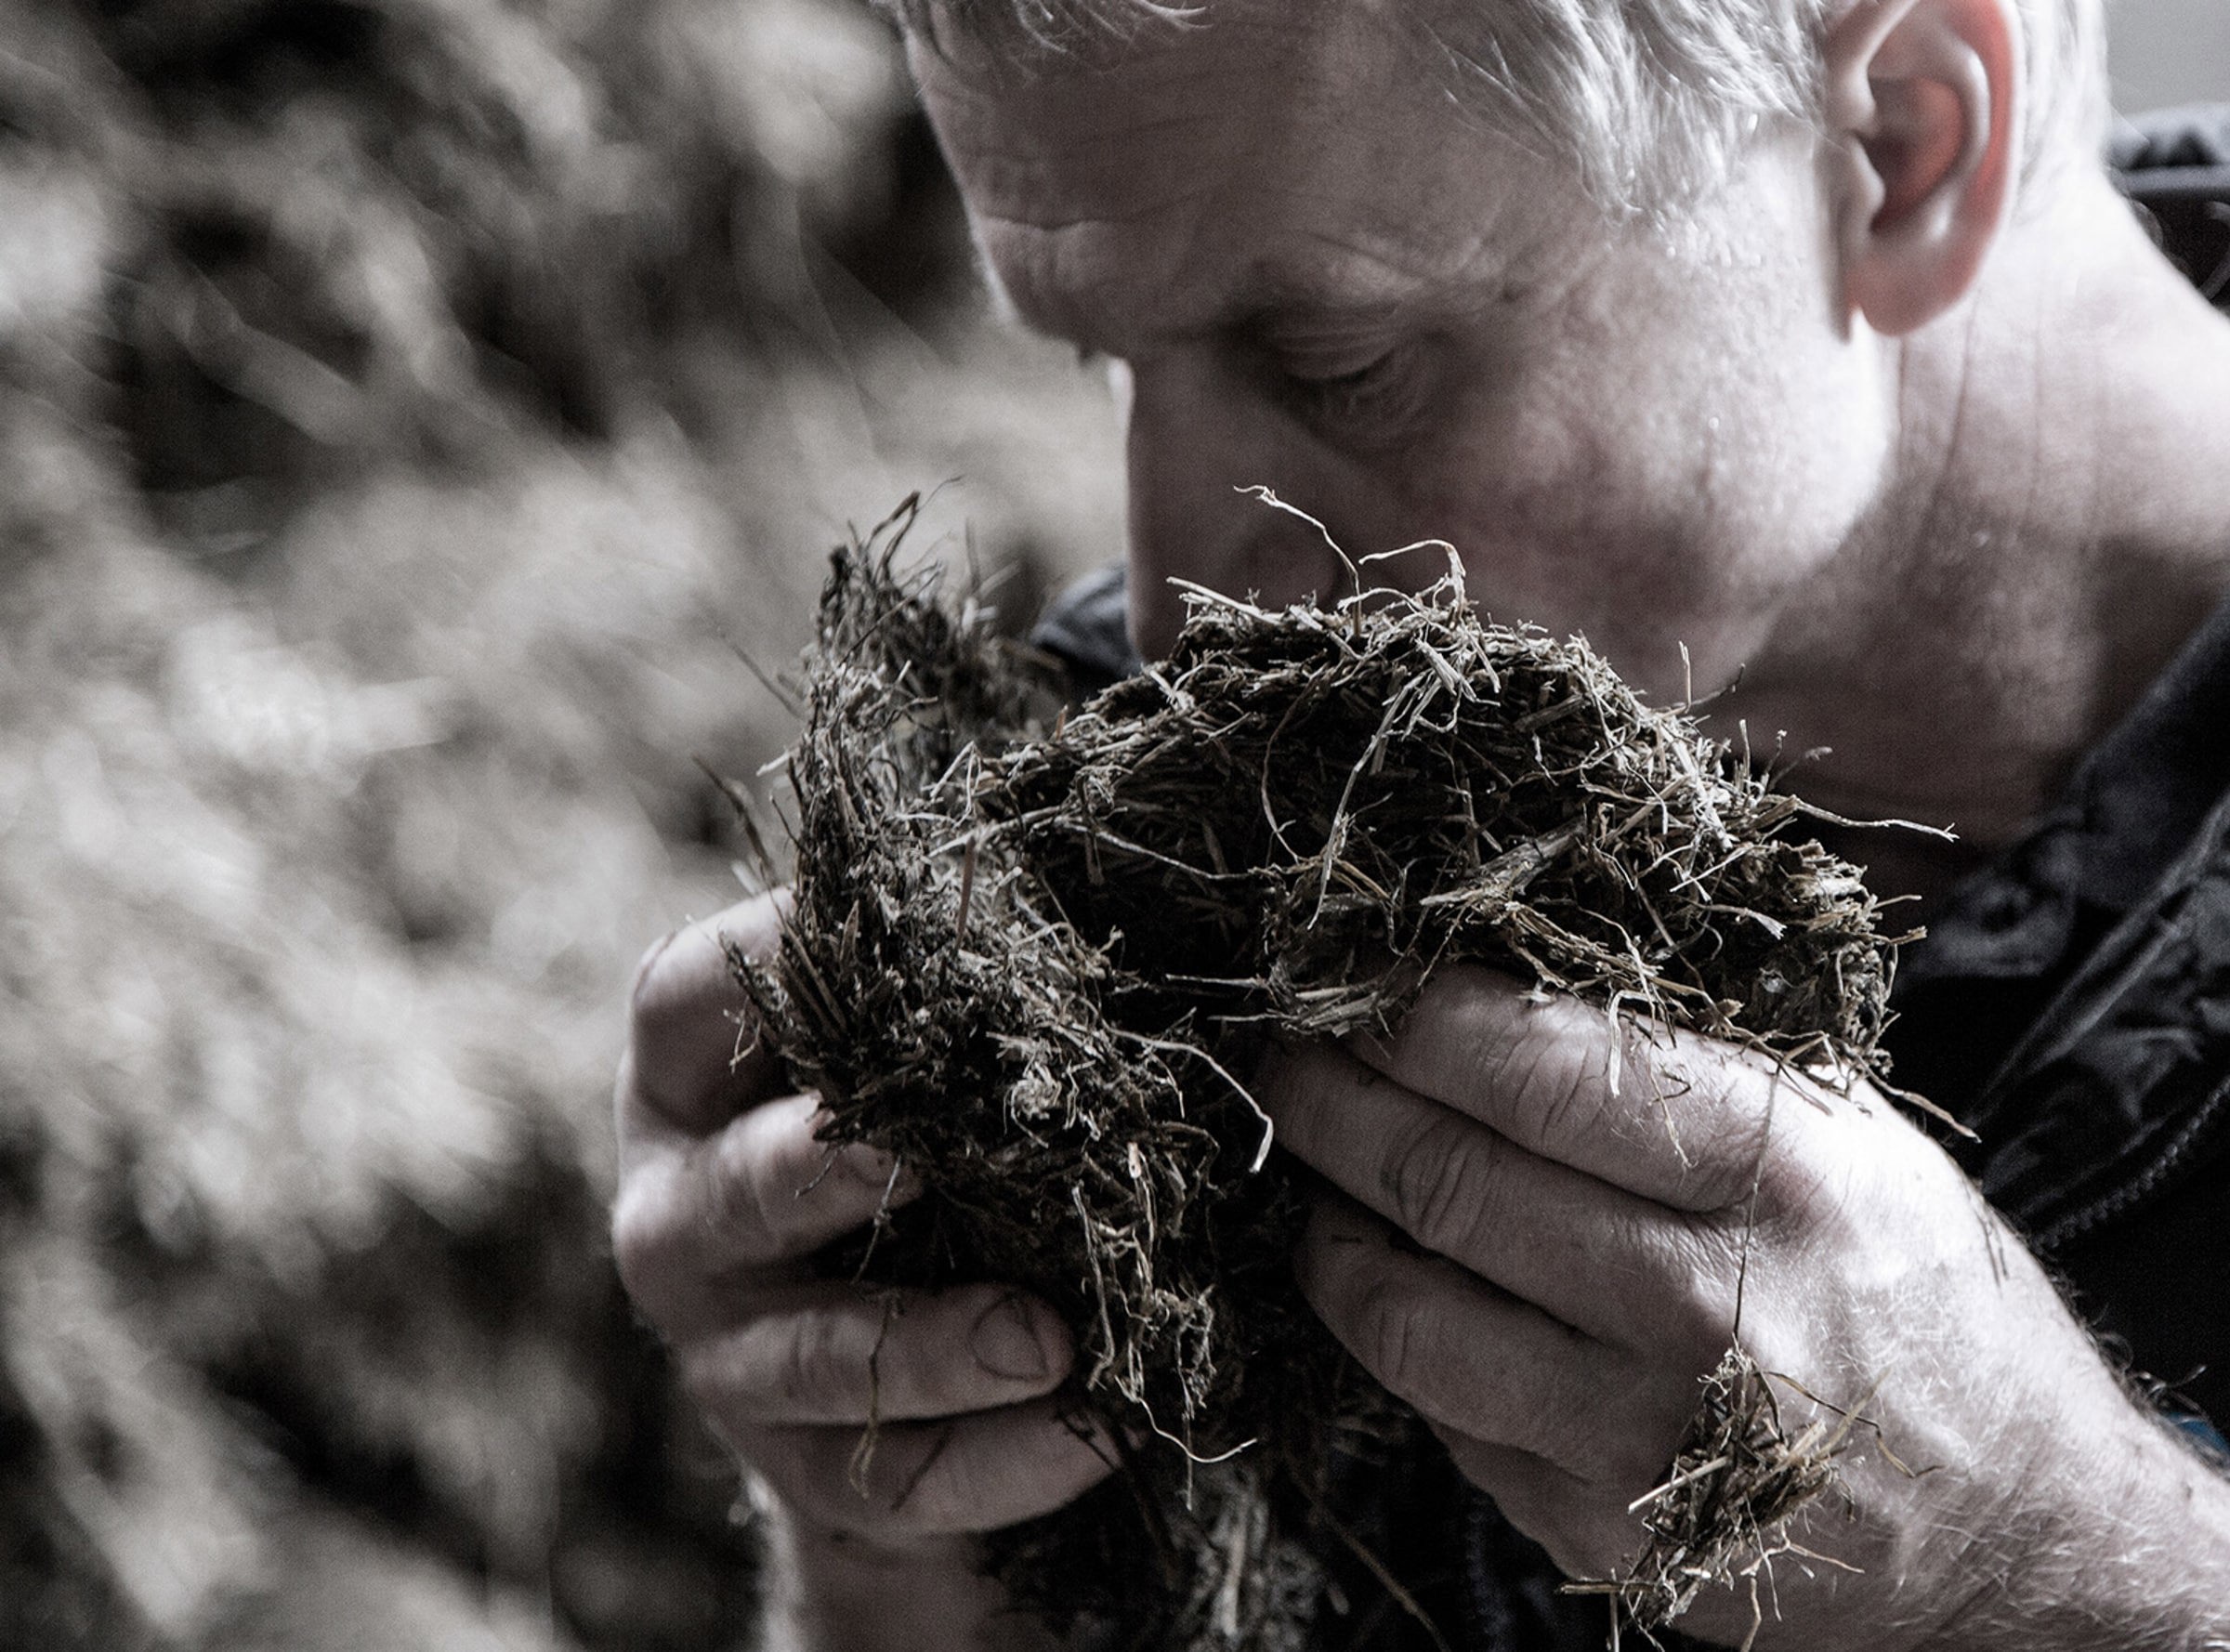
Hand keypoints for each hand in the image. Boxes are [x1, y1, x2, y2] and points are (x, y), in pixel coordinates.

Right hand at [611, 893, 1115, 1649]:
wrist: (879, 1393)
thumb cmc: (906, 1163)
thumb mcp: (897, 1073)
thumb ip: (939, 992)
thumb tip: (1064, 847)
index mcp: (693, 1089)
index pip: (688, 996)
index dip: (768, 950)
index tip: (869, 917)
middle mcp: (682, 1219)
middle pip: (745, 1186)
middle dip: (835, 1167)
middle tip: (931, 1153)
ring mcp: (729, 1357)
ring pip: (820, 1356)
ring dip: (935, 1343)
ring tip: (1045, 1337)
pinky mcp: (804, 1473)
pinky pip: (901, 1475)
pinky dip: (1006, 1460)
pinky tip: (1099, 1432)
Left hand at [1261, 966, 2229, 1650]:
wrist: (2018, 1532)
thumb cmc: (1918, 1295)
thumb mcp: (1850, 1137)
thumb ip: (1686, 1060)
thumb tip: (1482, 978)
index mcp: (1785, 1173)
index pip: (1538, 1064)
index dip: (1411, 1015)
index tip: (1356, 980)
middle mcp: (1714, 1308)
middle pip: (1443, 1179)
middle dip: (1332, 1102)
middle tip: (1289, 1057)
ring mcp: (1647, 1441)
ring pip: (1405, 1313)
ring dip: (1330, 1229)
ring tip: (1321, 1177)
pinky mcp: (1603, 1537)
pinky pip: (1444, 1415)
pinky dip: (1405, 1339)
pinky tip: (1406, 1287)